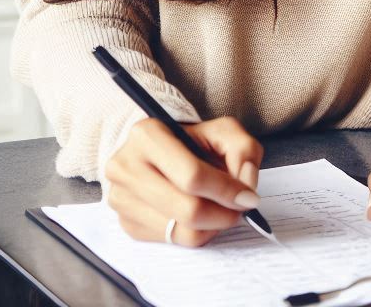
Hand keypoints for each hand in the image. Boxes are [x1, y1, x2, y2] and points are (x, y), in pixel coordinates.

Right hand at [104, 116, 263, 246]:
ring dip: (212, 226)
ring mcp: (122, 198)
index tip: (249, 197)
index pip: (192, 176)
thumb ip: (243, 148)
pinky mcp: (126, 223)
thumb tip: (246, 183)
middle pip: (187, 210)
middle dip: (223, 214)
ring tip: (220, 209)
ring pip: (181, 232)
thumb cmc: (191, 140)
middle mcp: (126, 167)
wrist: (159, 150)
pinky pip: (171, 241)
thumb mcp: (221, 130)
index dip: (227, 191)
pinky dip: (195, 232)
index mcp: (147, 135)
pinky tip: (199, 214)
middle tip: (239, 209)